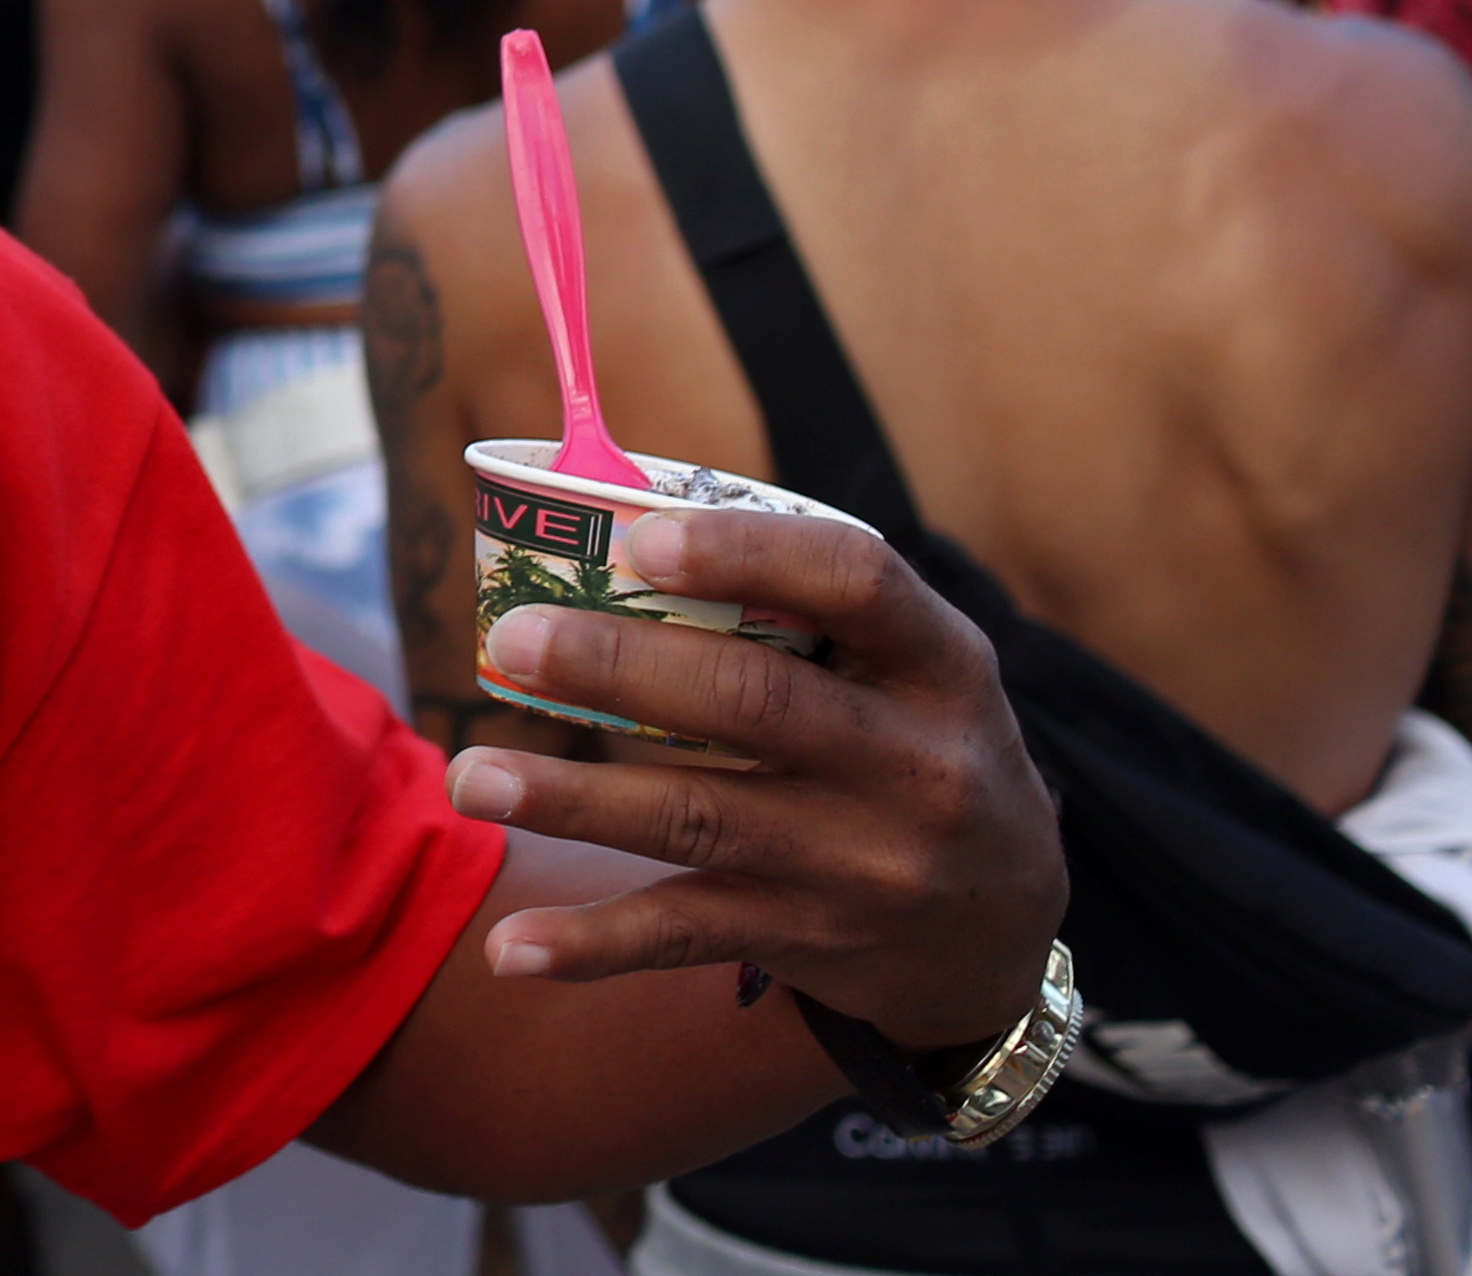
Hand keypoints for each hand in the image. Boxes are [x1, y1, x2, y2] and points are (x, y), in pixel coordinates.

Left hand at [452, 505, 1063, 1053]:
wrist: (1001, 932)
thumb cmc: (911, 746)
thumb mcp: (909, 670)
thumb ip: (801, 607)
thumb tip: (613, 520)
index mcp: (942, 664)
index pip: (855, 581)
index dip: (746, 552)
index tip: (639, 541)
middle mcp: (916, 766)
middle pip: (753, 703)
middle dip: (619, 667)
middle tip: (509, 640)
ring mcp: (865, 864)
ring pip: (698, 819)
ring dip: (571, 801)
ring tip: (470, 778)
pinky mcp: (811, 938)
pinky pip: (686, 935)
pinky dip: (593, 944)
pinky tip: (512, 950)